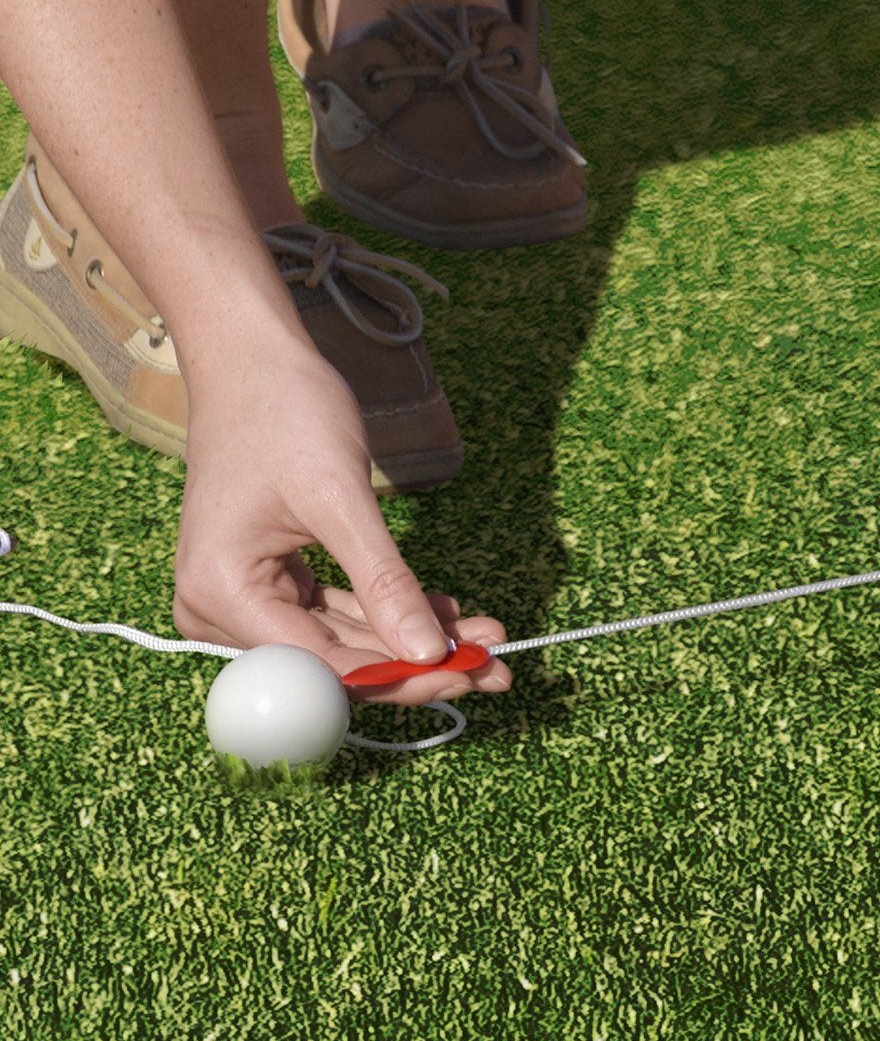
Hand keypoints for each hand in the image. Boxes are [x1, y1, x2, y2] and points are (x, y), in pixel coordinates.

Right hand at [173, 328, 509, 707]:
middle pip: (334, 664)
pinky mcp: (272, 585)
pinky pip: (339, 615)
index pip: (320, 667)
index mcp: (220, 594)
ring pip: (345, 643)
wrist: (252, 362)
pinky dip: (391, 612)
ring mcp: (245, 599)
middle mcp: (219, 609)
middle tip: (499, 666)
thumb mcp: (341, 499)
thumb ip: (384, 580)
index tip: (469, 674)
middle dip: (418, 662)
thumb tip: (428, 653)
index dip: (398, 679)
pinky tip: (448, 610)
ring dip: (413, 640)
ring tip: (489, 635)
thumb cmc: (284, 414)